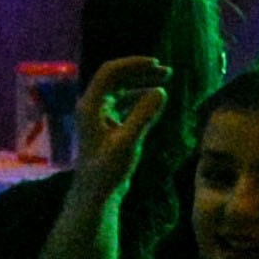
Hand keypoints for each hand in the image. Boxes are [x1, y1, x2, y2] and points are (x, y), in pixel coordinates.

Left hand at [74, 53, 185, 178]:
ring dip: (142, 83)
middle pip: (116, 78)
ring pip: (121, 90)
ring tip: (165, 81)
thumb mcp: (128, 142)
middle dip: (141, 72)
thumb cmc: (107, 170)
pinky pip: (124, 104)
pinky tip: (155, 101)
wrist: (96, 194)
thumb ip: (144, 115)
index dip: (134, 64)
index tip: (157, 64)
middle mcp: (93, 106)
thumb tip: (161, 92)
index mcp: (91, 105)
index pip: (110, 72)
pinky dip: (139, 99)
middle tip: (167, 72)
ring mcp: (100, 115)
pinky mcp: (108, 126)